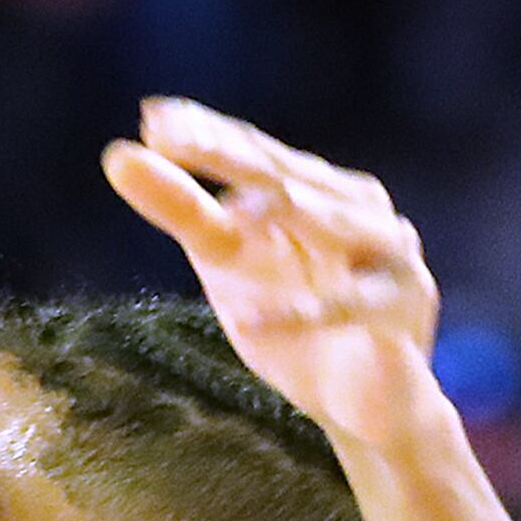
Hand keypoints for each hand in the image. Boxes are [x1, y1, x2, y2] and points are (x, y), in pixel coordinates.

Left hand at [103, 96, 444, 452]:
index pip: (257, 154)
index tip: (152, 117)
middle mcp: (360, 209)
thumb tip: (121, 156)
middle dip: (232, 157)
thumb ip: (184, 213)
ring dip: (287, 218)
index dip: (208, 135)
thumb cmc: (293, 325)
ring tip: (235, 213)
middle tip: (172, 139)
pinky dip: (297, 316)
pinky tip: (248, 320)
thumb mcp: (227, 263)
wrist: (366, 403)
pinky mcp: (399, 310)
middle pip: (290, 177)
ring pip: (336, 227)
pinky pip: (345, 308)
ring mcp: (389, 255)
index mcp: (318, 190)